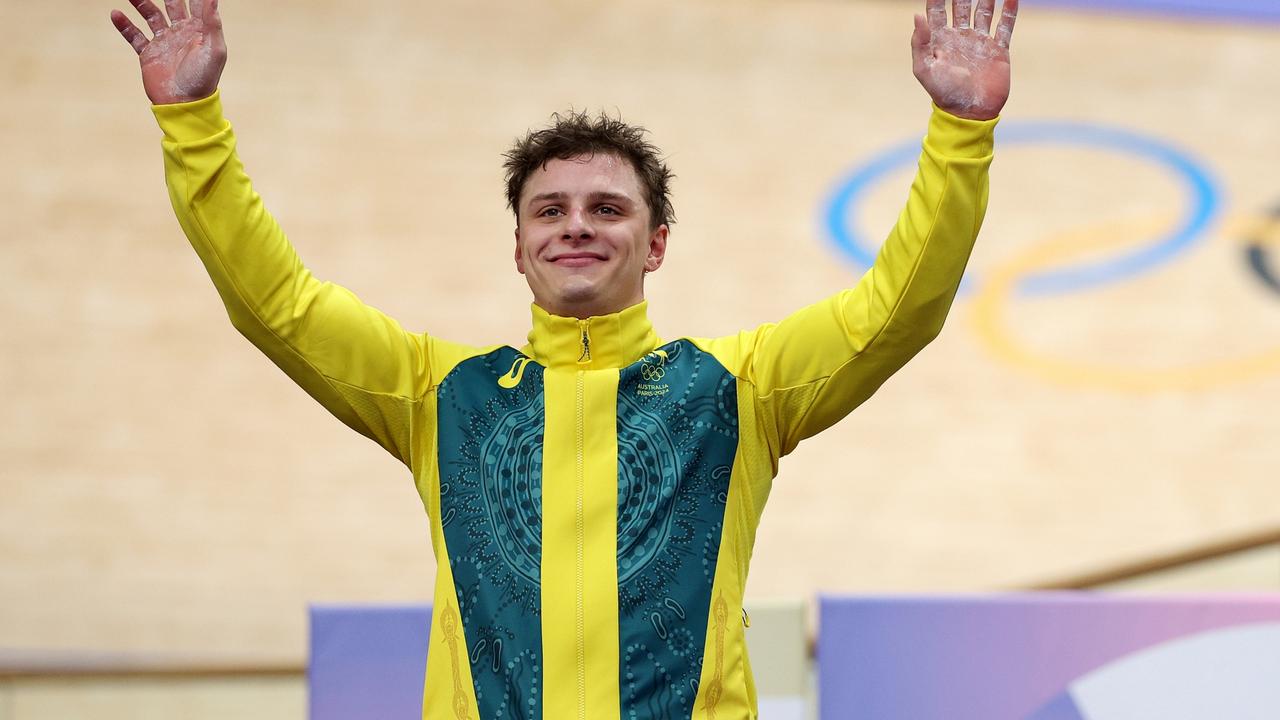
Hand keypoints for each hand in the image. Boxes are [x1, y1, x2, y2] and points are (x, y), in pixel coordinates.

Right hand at [111, 0, 226, 104]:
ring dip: (142, 3)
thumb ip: (213, 24)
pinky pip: (134, 35)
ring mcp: (164, 42)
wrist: (184, 104)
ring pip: (151, 15)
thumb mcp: (214, 51)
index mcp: (199, 30)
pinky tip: (116, 13)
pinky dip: (125, 25)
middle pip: (172, 3)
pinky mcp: (149, 54)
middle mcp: (181, 32)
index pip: (196, 2)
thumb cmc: (204, 79)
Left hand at [911, 0, 1017, 120]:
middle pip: (962, 6)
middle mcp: (960, 37)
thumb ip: (919, 43)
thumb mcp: (925, 70)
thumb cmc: (943, 94)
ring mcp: (980, 42)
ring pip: (984, 11)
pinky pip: (1005, 26)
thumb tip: (917, 15)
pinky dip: (1009, 11)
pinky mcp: (998, 50)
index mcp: (941, 41)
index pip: (937, 11)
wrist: (970, 112)